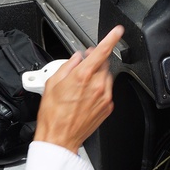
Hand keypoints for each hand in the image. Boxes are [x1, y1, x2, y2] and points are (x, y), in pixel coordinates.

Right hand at [33, 25, 124, 152]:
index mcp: (82, 76)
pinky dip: (99, 89)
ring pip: (106, 77)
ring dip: (97, 76)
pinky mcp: (107, 107)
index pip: (102, 51)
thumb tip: (75, 59)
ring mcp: (104, 97)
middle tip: (83, 66)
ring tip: (80, 87)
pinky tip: (85, 97)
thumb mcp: (52, 84)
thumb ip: (66, 66)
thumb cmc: (53, 115)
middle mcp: (97, 86)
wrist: (59, 138)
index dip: (111, 38)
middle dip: (95, 61)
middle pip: (103, 64)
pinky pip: (106, 91)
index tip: (117, 31)